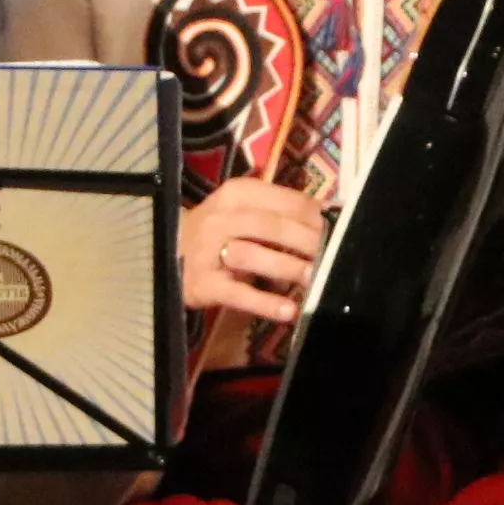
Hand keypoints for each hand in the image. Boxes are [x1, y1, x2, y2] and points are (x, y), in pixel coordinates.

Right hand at [179, 177, 326, 324]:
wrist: (166, 254)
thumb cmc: (216, 232)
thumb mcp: (243, 211)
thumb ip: (280, 210)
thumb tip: (329, 211)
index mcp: (237, 193)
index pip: (284, 200)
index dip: (313, 216)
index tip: (337, 228)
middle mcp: (220, 217)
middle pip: (272, 226)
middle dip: (307, 241)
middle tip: (332, 255)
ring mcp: (209, 250)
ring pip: (255, 255)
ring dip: (289, 268)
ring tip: (316, 279)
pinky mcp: (204, 283)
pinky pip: (239, 293)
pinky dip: (266, 303)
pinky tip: (290, 311)